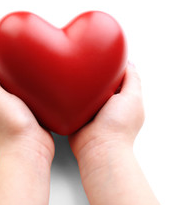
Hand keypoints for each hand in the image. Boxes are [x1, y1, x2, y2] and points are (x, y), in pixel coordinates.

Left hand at [0, 61, 53, 161]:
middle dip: (14, 76)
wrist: (31, 148)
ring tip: (34, 76)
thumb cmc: (12, 128)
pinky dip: (36, 96)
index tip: (7, 59)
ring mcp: (18, 114)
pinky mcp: (32, 118)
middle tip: (23, 66)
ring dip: (26, 86)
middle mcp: (3, 108)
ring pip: (22, 95)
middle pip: (7, 86)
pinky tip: (42, 91)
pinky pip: (34, 103)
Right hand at [69, 63, 159, 204]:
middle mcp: (109, 104)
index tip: (105, 58)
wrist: (98, 147)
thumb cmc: (117, 126)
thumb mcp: (133, 98)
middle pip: (102, 83)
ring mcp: (94, 110)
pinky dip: (74, 94)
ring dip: (84, 84)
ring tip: (77, 73)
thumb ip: (133, 79)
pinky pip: (77, 100)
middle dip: (96, 75)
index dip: (113, 68)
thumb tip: (128, 63)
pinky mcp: (80, 114)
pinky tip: (70, 87)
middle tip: (88, 64)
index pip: (119, 78)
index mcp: (123, 99)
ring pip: (88, 90)